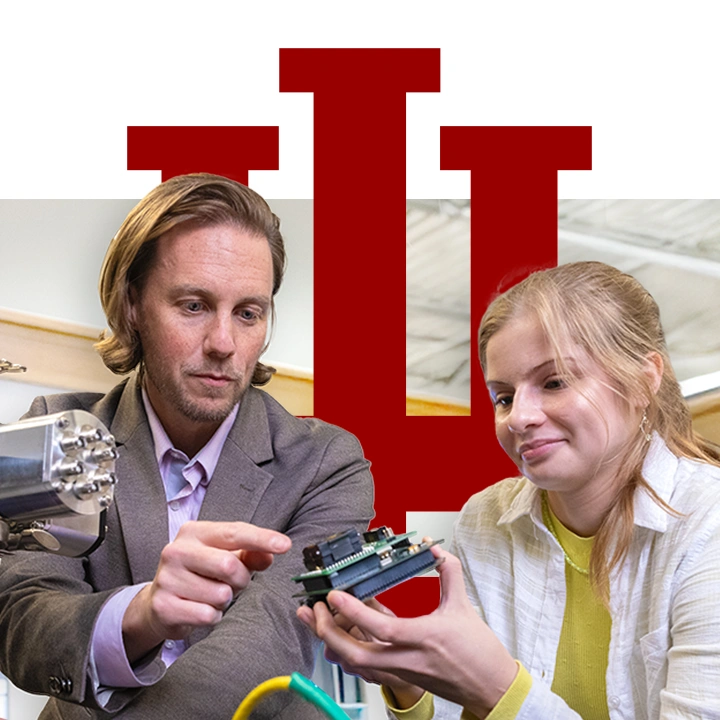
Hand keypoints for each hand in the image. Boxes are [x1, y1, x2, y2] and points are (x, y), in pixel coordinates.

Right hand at [123, 521, 290, 661]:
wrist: (157, 602)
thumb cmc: (198, 574)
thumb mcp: (222, 557)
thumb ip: (249, 554)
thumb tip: (270, 554)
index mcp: (194, 532)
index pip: (234, 532)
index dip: (262, 538)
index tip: (285, 545)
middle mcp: (176, 551)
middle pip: (229, 565)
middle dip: (240, 580)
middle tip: (232, 583)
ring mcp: (167, 578)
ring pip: (221, 594)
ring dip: (225, 600)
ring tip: (210, 595)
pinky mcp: (163, 606)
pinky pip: (207, 615)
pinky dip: (212, 616)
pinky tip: (200, 609)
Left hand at [298, 547, 517, 717]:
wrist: (490, 687)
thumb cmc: (478, 652)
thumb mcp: (463, 606)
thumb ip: (448, 573)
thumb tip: (434, 549)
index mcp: (424, 637)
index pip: (382, 627)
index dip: (354, 611)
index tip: (335, 594)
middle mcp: (408, 659)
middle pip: (357, 654)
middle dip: (328, 633)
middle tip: (313, 610)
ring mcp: (402, 671)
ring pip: (356, 664)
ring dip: (331, 642)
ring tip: (315, 620)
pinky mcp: (400, 677)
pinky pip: (365, 667)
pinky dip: (347, 651)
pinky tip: (338, 636)